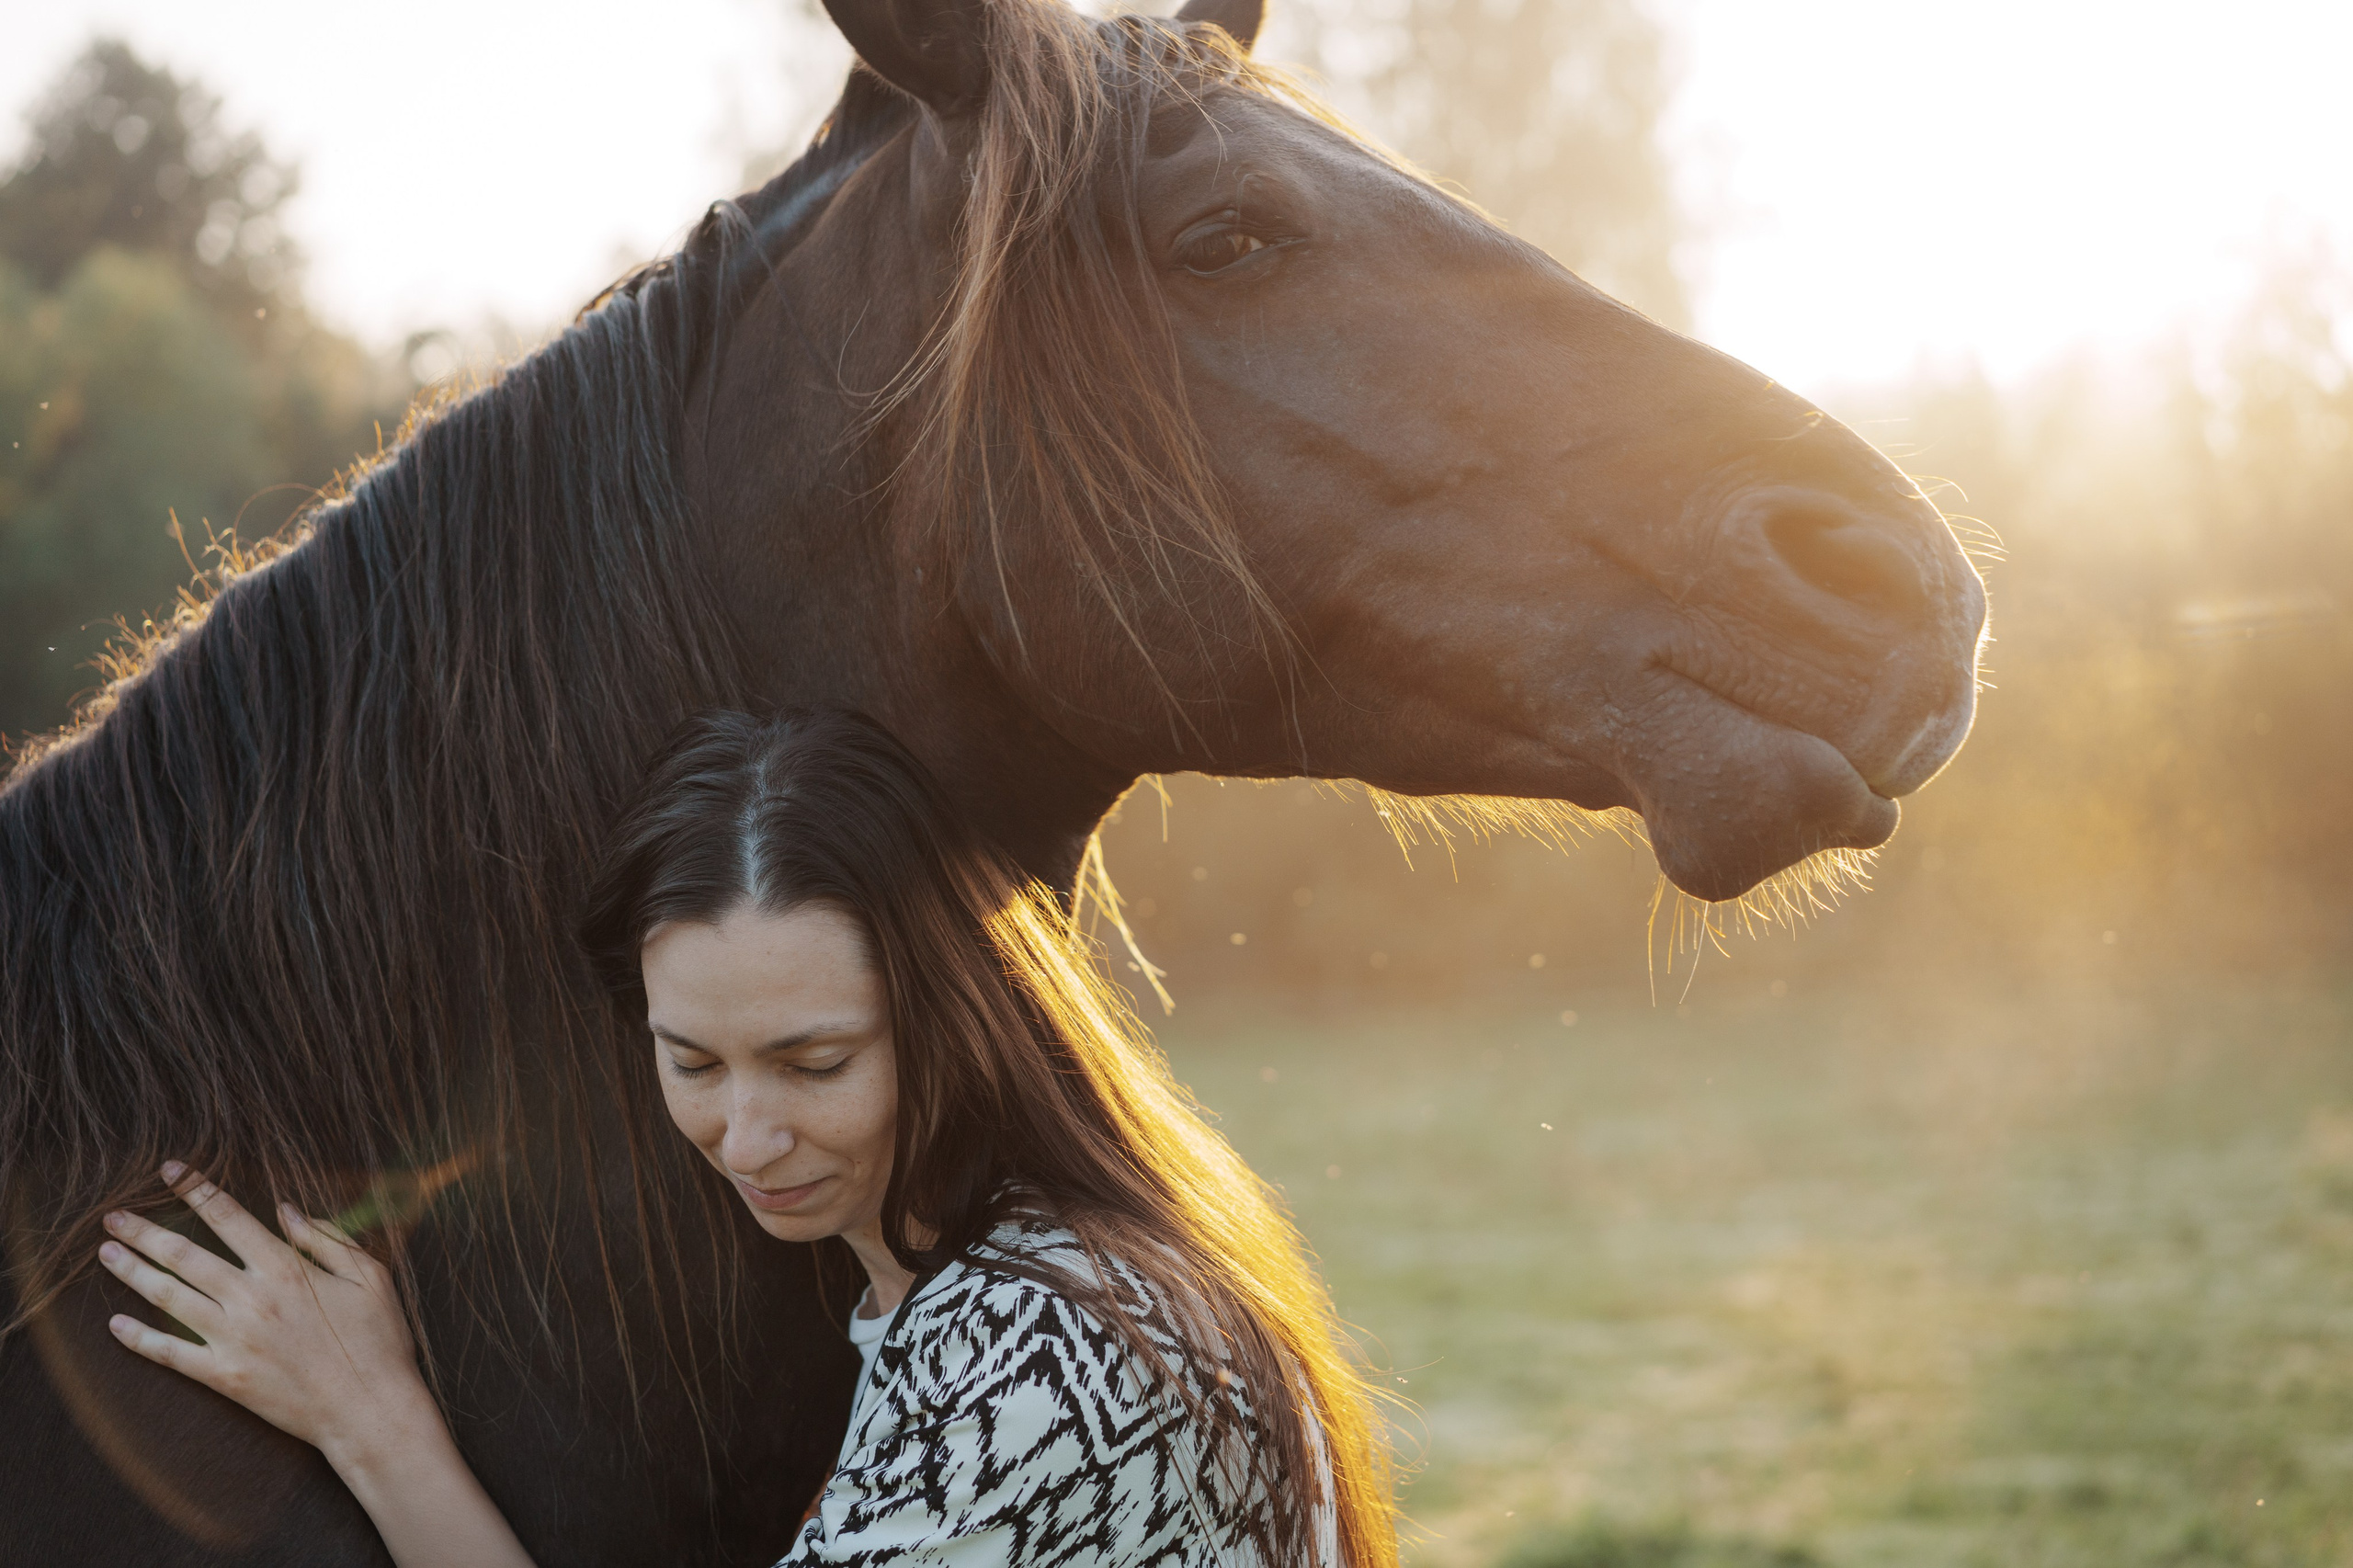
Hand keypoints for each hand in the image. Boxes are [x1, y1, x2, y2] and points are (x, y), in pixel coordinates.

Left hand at [99, 1164, 435, 1466]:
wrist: (369, 1410)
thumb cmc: (378, 1341)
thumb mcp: (370, 1276)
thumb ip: (326, 1239)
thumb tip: (286, 1209)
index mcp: (286, 1268)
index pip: (229, 1217)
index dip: (196, 1190)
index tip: (170, 1171)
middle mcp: (251, 1298)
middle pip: (185, 1254)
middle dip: (145, 1230)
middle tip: (114, 1215)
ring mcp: (233, 1339)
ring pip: (169, 1297)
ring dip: (132, 1272)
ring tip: (106, 1253)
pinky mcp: (225, 1376)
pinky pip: (171, 1354)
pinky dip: (140, 1339)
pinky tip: (116, 1325)